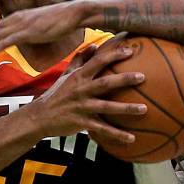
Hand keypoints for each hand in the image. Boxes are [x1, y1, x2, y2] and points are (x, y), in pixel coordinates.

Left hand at [0, 2, 76, 51]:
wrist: (73, 13)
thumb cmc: (56, 21)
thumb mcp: (35, 27)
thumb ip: (24, 32)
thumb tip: (16, 39)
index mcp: (14, 20)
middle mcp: (14, 20)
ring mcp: (22, 25)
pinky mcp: (32, 31)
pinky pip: (13, 39)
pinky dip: (1, 44)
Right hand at [31, 44, 146, 143]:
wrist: (39, 116)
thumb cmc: (57, 93)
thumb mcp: (66, 74)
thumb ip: (80, 59)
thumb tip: (94, 46)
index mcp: (79, 76)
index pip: (98, 62)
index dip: (113, 55)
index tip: (130, 50)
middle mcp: (81, 90)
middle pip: (105, 83)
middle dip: (124, 79)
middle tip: (143, 77)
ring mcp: (82, 107)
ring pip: (107, 107)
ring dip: (126, 109)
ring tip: (144, 109)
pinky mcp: (82, 123)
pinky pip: (102, 129)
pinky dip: (117, 135)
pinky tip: (132, 138)